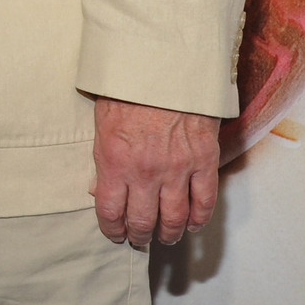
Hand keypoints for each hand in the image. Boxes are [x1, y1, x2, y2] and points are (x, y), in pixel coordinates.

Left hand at [92, 96, 220, 246]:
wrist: (164, 66)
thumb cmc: (127, 88)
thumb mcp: (101, 122)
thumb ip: (103, 157)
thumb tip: (100, 187)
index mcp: (114, 161)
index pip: (110, 210)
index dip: (112, 228)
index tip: (114, 234)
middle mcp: (145, 172)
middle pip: (143, 221)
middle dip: (139, 235)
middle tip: (138, 239)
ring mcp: (177, 169)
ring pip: (175, 218)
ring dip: (169, 233)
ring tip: (165, 236)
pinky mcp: (204, 161)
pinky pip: (204, 201)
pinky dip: (199, 218)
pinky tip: (192, 224)